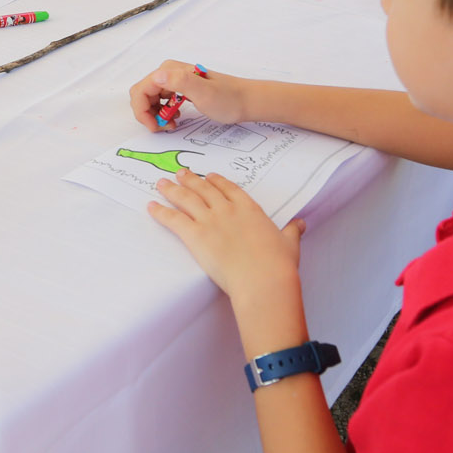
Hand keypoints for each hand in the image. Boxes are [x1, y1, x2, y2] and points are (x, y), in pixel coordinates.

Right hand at [129, 61, 248, 131]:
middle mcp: (169, 72)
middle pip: (142, 94)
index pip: (140, 90)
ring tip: (171, 124)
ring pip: (150, 98)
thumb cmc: (227, 99)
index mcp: (170, 71)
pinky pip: (160, 100)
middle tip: (163, 128)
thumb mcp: (204, 93)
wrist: (246, 101)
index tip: (156, 127)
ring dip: (154, 114)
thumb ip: (180, 82)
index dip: (142, 112)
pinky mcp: (180, 88)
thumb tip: (157, 77)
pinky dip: (163, 112)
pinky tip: (176, 118)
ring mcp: (175, 79)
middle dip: (147, 114)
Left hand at [150, 168, 307, 301]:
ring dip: (172, 190)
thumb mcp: (290, 244)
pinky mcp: (195, 236)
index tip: (209, 177)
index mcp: (250, 209)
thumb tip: (301, 223)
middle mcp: (227, 210)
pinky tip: (151, 206)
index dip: (217, 181)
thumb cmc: (278, 264)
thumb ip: (292, 231)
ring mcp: (210, 221)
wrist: (263, 279)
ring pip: (186, 199)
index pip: (229, 189)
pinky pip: (173, 219)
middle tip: (180, 173)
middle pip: (204, 189)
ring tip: (162, 183)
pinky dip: (160, 212)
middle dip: (190, 180)